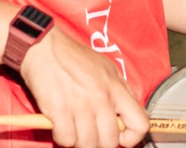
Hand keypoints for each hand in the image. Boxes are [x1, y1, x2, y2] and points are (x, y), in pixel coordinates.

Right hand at [21, 29, 148, 147]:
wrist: (45, 48)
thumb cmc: (75, 58)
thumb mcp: (108, 69)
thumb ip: (121, 92)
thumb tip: (128, 114)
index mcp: (117, 89)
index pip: (140, 124)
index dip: (132, 137)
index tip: (120, 136)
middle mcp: (102, 99)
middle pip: (110, 142)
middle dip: (101, 143)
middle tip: (92, 134)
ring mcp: (81, 106)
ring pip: (87, 144)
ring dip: (80, 141)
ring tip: (76, 128)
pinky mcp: (59, 111)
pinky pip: (66, 140)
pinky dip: (63, 138)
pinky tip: (62, 125)